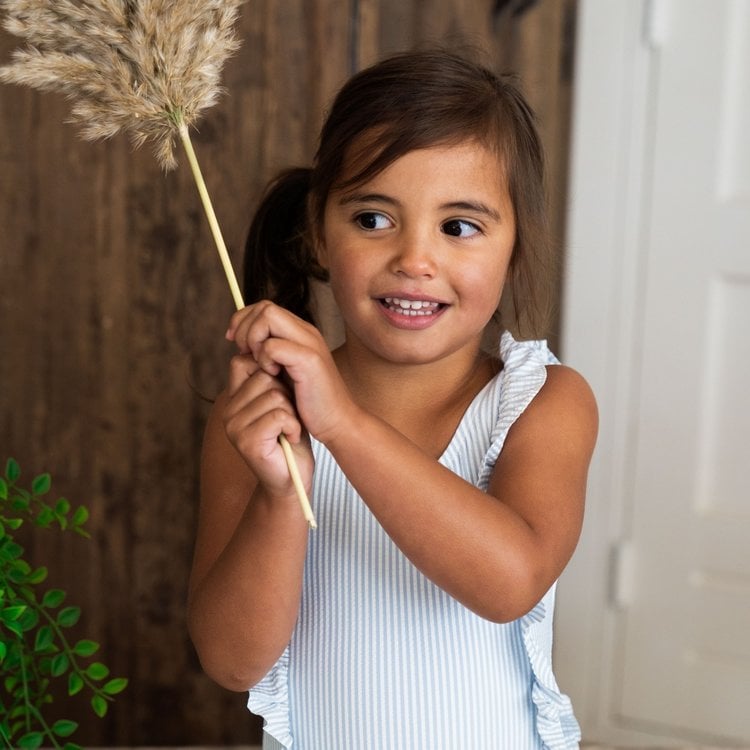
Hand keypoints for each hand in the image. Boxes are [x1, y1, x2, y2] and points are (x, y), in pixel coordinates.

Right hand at [222, 351, 313, 498]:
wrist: (294, 477)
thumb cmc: (291, 435)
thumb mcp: (281, 398)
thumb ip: (270, 375)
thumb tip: (270, 340)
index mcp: (233, 397)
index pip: (243, 360)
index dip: (269, 367)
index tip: (283, 390)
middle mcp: (229, 410)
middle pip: (264, 375)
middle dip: (286, 393)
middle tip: (287, 417)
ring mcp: (234, 427)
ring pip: (274, 394)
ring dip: (292, 412)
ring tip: (288, 429)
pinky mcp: (247, 441)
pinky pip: (280, 415)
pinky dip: (294, 426)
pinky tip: (290, 438)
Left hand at [226, 301, 356, 443]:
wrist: (337, 422)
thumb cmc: (309, 403)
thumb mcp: (285, 372)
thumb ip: (267, 354)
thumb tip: (239, 341)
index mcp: (300, 333)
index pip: (264, 307)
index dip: (243, 320)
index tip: (234, 342)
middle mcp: (306, 332)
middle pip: (265, 307)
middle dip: (245, 328)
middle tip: (245, 353)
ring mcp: (309, 343)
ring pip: (268, 317)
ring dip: (254, 339)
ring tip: (260, 363)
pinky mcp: (309, 360)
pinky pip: (273, 346)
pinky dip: (265, 359)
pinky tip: (273, 375)